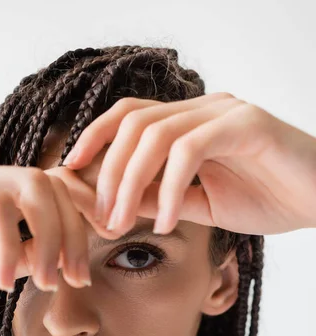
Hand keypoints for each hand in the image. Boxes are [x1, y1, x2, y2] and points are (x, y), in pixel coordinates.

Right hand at [0, 165, 96, 309]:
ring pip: (31, 186)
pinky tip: (2, 280)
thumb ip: (26, 256)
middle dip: (73, 233)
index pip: (59, 192)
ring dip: (49, 237)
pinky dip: (9, 245)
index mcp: (3, 198)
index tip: (86, 270)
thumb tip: (65, 256)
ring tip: (44, 282)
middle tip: (74, 278)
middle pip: (53, 184)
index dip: (82, 224)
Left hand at [63, 93, 315, 235]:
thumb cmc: (268, 199)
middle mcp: (204, 109)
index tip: (71, 171)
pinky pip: (192, 150)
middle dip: (107, 171)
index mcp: (191, 122)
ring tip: (121, 223)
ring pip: (157, 132)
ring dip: (130, 181)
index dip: (95, 138)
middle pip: (134, 122)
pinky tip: (166, 222)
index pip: (130, 117)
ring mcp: (225, 112)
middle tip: (99, 216)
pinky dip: (169, 189)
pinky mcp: (247, 125)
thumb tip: (115, 203)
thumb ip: (160, 198)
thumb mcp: (201, 205)